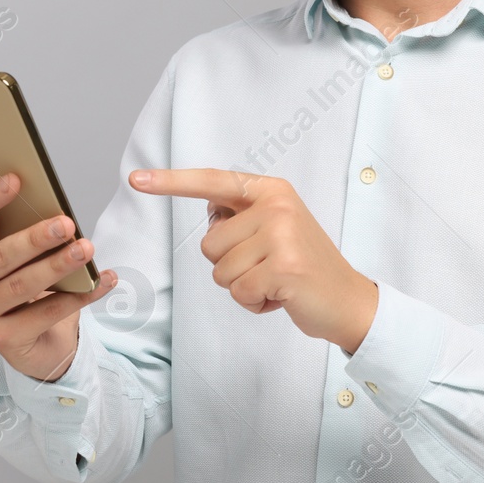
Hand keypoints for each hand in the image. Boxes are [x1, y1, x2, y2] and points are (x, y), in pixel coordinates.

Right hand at [0, 173, 118, 381]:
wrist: (36, 342)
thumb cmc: (26, 283)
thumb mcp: (19, 252)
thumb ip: (13, 222)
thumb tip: (20, 181)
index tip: (16, 179)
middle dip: (35, 238)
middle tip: (67, 222)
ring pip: (22, 286)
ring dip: (58, 265)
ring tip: (86, 249)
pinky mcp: (4, 340)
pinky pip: (47, 314)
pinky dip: (79, 296)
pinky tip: (103, 280)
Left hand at [128, 168, 377, 352]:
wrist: (347, 300)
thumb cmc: (302, 267)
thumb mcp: (275, 228)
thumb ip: (241, 218)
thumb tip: (211, 216)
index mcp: (272, 189)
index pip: (212, 182)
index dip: (171, 182)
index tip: (135, 178)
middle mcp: (277, 205)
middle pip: (209, 244)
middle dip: (230, 266)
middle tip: (268, 268)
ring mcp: (282, 234)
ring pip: (220, 272)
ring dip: (243, 287)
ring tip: (275, 282)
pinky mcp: (284, 267)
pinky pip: (239, 293)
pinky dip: (255, 304)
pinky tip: (281, 297)